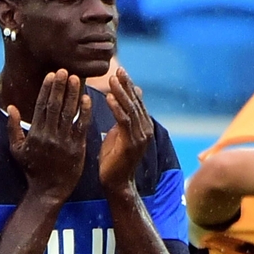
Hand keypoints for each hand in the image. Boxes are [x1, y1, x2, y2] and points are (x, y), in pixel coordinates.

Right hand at [7, 70, 91, 199]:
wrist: (49, 190)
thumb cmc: (32, 169)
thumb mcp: (17, 150)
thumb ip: (13, 128)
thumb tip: (11, 107)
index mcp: (35, 133)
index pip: (42, 106)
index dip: (47, 89)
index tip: (52, 74)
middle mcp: (50, 135)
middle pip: (56, 106)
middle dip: (61, 87)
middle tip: (65, 71)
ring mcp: (65, 141)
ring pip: (70, 113)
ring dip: (73, 94)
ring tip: (77, 79)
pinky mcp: (78, 147)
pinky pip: (82, 126)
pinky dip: (85, 112)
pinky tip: (88, 98)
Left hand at [99, 67, 153, 189]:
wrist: (116, 183)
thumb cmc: (113, 160)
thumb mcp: (118, 134)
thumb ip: (122, 119)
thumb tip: (121, 102)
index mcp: (143, 127)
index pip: (137, 101)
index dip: (129, 86)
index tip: (119, 71)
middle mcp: (145, 130)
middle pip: (136, 102)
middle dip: (126, 85)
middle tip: (117, 69)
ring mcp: (140, 137)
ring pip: (131, 109)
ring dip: (121, 93)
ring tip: (112, 79)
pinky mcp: (131, 144)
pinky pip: (124, 121)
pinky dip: (116, 108)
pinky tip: (108, 97)